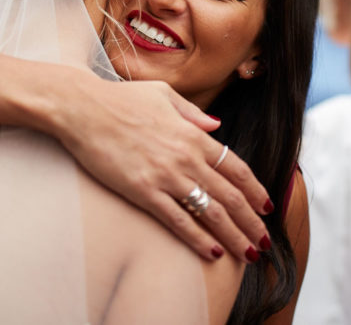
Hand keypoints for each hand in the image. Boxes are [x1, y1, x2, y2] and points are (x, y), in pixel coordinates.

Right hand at [50, 76, 273, 262]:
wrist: (83, 109)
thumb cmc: (120, 99)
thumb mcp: (164, 95)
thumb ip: (193, 114)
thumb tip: (216, 127)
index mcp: (193, 134)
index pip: (236, 167)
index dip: (255, 189)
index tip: (268, 206)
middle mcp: (186, 157)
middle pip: (231, 195)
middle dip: (252, 222)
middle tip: (265, 241)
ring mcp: (166, 175)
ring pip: (211, 212)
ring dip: (234, 236)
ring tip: (249, 254)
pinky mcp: (143, 191)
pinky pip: (178, 221)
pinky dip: (199, 239)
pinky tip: (213, 252)